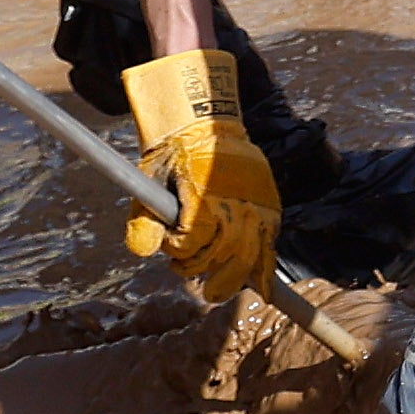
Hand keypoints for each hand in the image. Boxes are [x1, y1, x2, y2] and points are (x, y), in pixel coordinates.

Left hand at [119, 48, 284, 302]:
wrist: (208, 125)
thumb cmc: (174, 158)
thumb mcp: (149, 181)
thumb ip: (144, 220)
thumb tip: (144, 253)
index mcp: (204, 191)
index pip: (192, 239)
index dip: (178, 250)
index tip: (170, 245)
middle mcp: (236, 198)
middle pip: (224, 253)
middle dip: (202, 270)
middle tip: (187, 274)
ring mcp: (258, 202)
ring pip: (249, 254)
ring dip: (231, 277)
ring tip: (216, 288)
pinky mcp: (270, 206)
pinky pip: (270, 244)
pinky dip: (265, 268)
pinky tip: (262, 288)